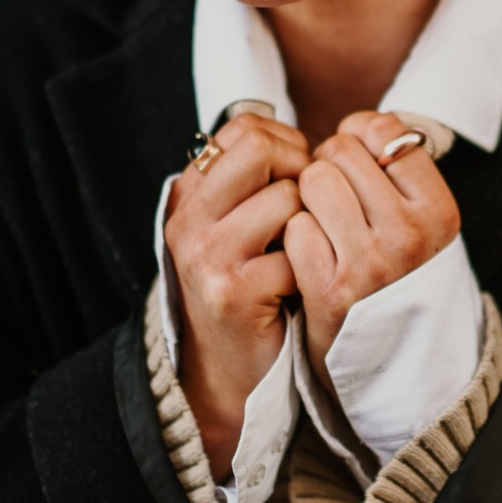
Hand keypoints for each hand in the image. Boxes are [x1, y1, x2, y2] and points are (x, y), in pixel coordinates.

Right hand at [164, 112, 309, 477]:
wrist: (232, 374)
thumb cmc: (255, 291)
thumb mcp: (241, 228)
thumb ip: (258, 182)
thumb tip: (310, 138)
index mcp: (191, 194)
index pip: (246, 128)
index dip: (288, 144)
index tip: (301, 179)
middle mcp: (188, 218)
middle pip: (260, 147)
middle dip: (302, 170)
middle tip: (312, 209)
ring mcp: (206, 254)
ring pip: (285, 196)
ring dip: (312, 222)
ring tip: (306, 253)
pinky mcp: (232, 291)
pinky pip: (297, 249)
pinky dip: (313, 266)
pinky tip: (302, 287)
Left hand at [283, 111, 462, 401]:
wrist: (398, 361)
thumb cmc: (403, 276)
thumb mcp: (424, 222)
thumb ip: (399, 168)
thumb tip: (359, 122)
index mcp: (439, 210)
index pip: (384, 132)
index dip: (359, 140)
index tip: (359, 165)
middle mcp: (410, 235)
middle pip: (340, 152)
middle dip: (327, 166)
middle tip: (333, 197)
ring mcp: (370, 263)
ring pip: (312, 181)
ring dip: (306, 197)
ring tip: (320, 222)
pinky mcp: (330, 290)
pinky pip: (295, 226)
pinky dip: (295, 235)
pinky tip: (309, 254)